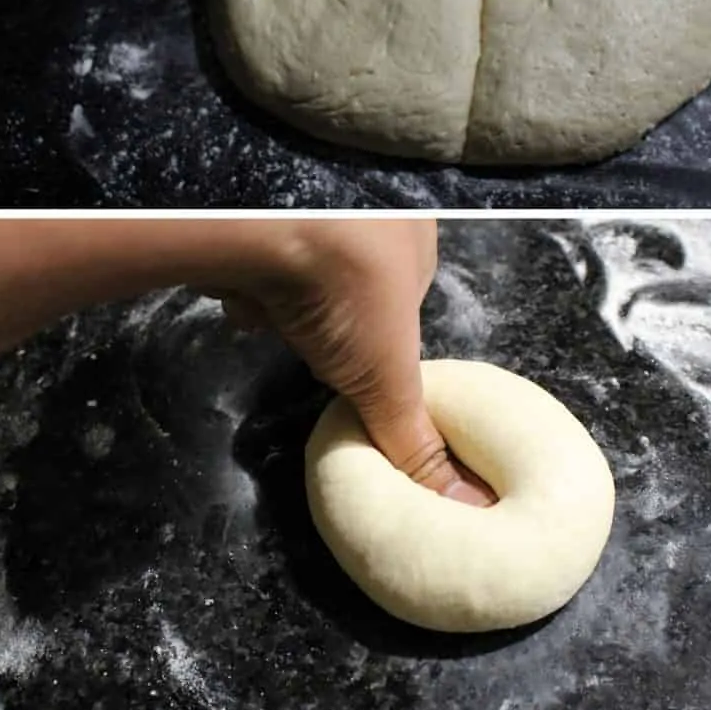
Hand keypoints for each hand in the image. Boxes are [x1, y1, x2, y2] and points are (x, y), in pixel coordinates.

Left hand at [206, 221, 495, 506]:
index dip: (372, 342)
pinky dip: (249, 284)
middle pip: (346, 294)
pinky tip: (248, 293)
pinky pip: (255, 256)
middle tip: (315, 339)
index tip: (350, 362)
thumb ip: (415, 440)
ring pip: (298, 277)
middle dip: (322, 325)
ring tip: (278, 315)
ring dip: (281, 310)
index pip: (401, 306)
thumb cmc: (349, 290)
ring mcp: (317, 208)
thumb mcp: (388, 378)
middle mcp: (376, 214)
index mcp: (420, 240)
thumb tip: (462, 501)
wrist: (265, 224)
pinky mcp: (258, 209)